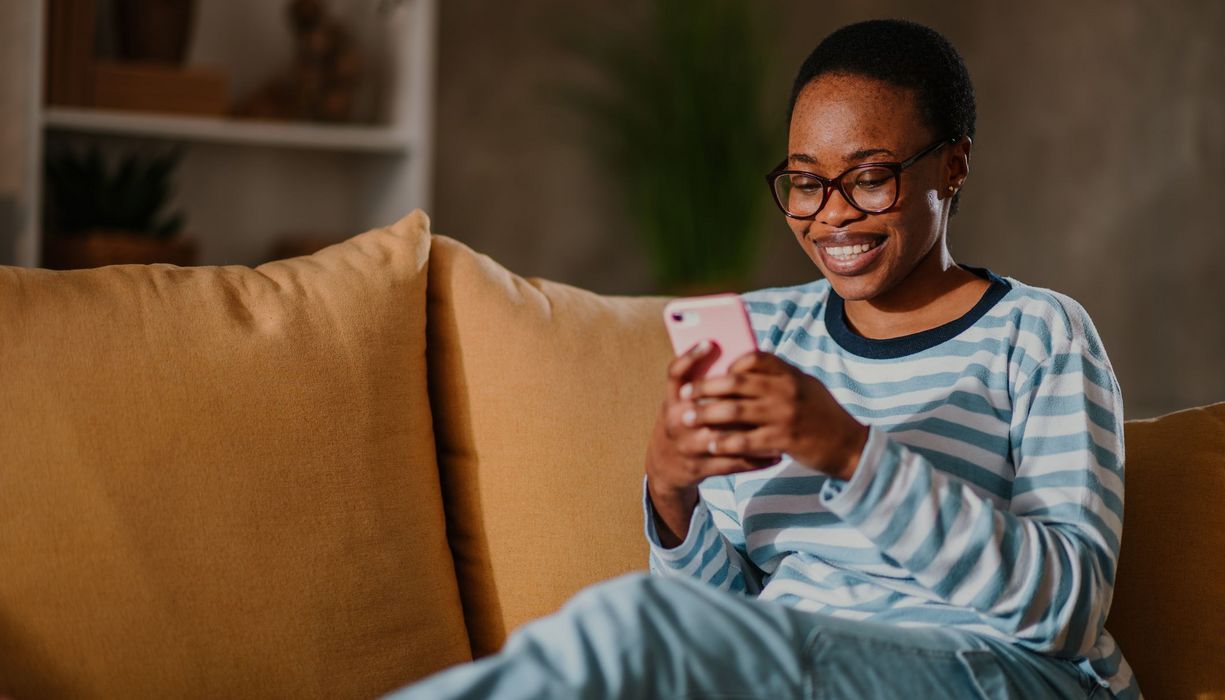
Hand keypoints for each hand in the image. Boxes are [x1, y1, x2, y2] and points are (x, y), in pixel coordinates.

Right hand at [644, 341, 782, 545]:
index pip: (675, 373)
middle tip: (766, 392)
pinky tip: (777, 454)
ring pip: (727, 437)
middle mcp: (677, 422)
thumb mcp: (681, 403)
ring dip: (756, 432)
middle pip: (708, 405)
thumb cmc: (682, 423)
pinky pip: (734, 463)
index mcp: (672, 401)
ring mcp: (688, 447)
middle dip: (737, 399)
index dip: (690, 357)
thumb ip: (700, 385)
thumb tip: (735, 362)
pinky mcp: (700, 468)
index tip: (710, 342)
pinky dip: (757, 459)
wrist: (664, 466)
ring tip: (781, 425)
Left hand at [679, 351, 868, 481]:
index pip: (755, 357)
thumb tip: (741, 369)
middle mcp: (786, 390)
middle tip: (684, 395)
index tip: (714, 372)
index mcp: (791, 374)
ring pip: (734, 411)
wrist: (850, 446)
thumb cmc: (822, 415)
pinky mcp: (783, 440)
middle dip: (705, 388)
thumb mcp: (806, 386)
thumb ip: (779, 377)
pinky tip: (710, 444)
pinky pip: (745, 440)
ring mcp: (784, 415)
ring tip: (687, 419)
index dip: (730, 364)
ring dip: (706, 414)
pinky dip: (724, 441)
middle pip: (735, 382)